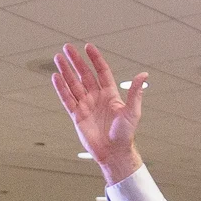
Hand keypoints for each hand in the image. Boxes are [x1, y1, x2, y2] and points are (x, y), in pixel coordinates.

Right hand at [51, 43, 146, 181]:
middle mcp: (97, 97)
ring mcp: (86, 105)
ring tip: (57, 58)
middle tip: (67, 48)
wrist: (114, 153)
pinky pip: (67, 99)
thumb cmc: (126, 134)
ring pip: (73, 84)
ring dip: (66, 71)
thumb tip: (144, 75)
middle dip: (76, 61)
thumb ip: (135, 92)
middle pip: (84, 74)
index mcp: (110, 94)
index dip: (95, 59)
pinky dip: (61, 88)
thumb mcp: (132, 111)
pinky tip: (56, 77)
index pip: (101, 71)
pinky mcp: (77, 116)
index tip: (88, 47)